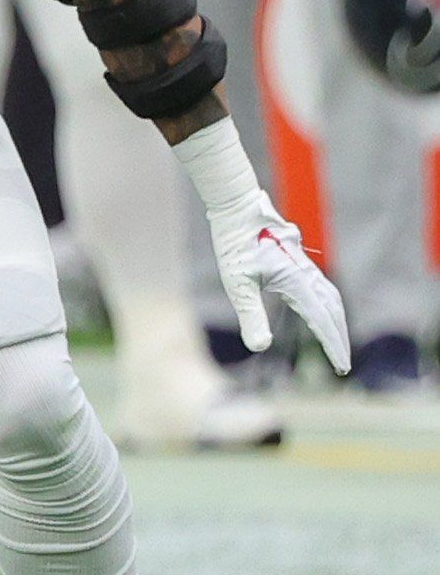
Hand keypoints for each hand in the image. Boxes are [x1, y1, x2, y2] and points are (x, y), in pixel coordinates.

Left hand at [175, 121, 351, 373]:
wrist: (237, 206)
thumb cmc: (233, 244)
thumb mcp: (237, 283)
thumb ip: (250, 316)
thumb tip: (261, 348)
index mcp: (295, 281)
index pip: (321, 320)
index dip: (332, 346)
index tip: (341, 368)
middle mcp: (305, 274)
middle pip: (333, 311)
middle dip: (338, 339)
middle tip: (342, 366)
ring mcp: (304, 265)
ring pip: (330, 298)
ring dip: (336, 322)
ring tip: (336, 344)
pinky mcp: (297, 260)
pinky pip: (322, 286)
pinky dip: (328, 305)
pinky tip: (322, 312)